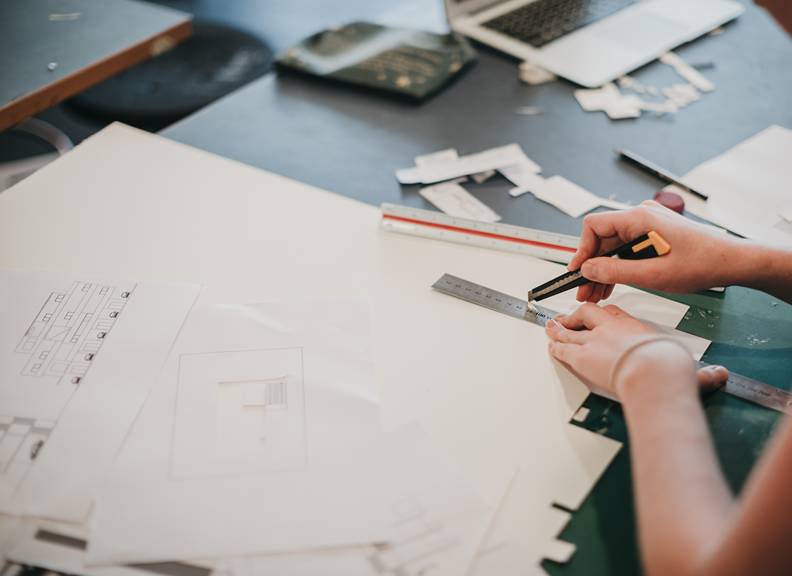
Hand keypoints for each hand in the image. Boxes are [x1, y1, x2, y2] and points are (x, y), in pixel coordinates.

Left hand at [545, 303, 727, 399]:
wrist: (653, 372)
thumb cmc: (670, 368)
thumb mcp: (690, 366)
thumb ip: (703, 372)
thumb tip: (719, 375)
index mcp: (635, 325)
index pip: (614, 312)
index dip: (606, 314)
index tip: (603, 315)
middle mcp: (611, 328)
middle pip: (588, 313)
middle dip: (576, 315)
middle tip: (568, 317)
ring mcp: (594, 339)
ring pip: (569, 329)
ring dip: (559, 328)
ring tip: (550, 326)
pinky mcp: (580, 355)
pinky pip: (562, 346)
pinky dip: (555, 345)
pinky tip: (551, 345)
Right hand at [568, 201, 737, 302]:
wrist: (732, 261)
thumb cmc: (702, 263)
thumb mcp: (654, 274)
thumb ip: (615, 272)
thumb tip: (588, 270)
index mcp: (640, 219)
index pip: (594, 226)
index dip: (581, 250)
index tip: (577, 272)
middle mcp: (641, 216)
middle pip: (602, 238)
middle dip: (591, 266)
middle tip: (583, 291)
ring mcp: (648, 224)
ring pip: (612, 246)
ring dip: (602, 269)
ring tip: (595, 294)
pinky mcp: (653, 233)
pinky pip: (626, 248)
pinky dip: (617, 266)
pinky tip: (611, 285)